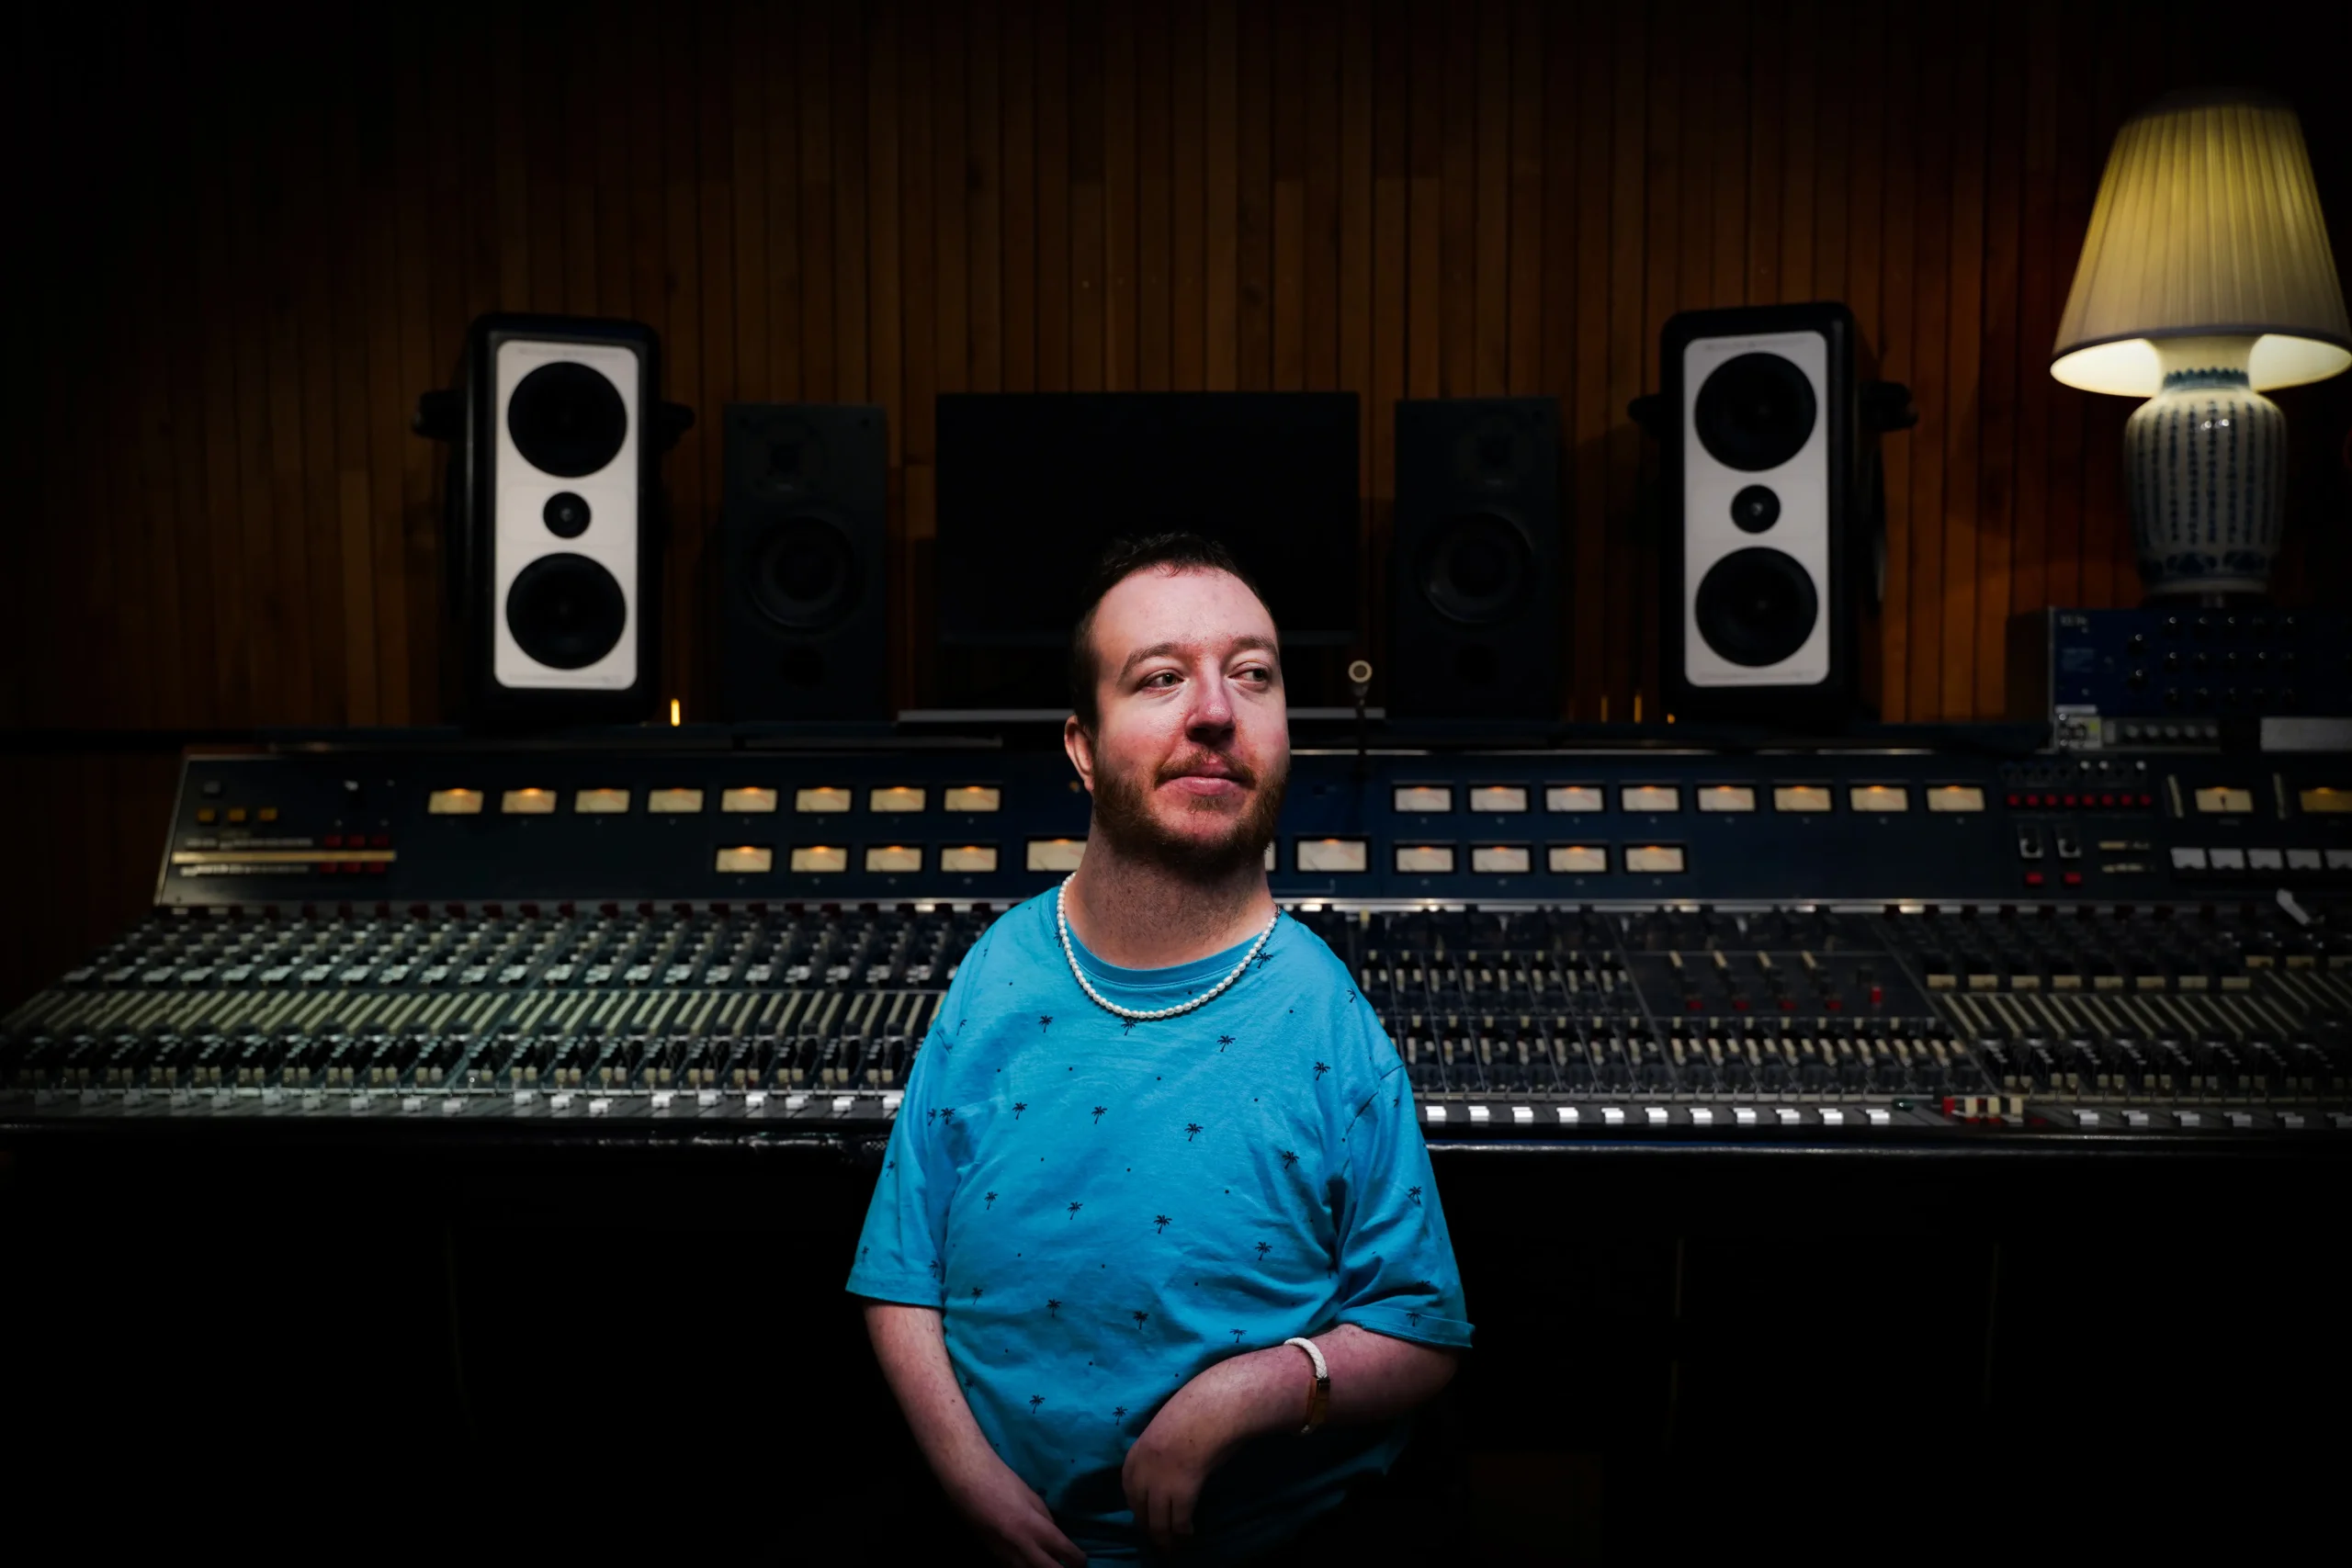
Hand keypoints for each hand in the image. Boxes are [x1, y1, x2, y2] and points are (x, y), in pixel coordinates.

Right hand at [938, 1443, 1087, 1567]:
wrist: (968, 1482)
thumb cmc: (1003, 1482)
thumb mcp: (1033, 1499)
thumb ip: (1046, 1520)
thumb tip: (1055, 1537)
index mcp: (1037, 1528)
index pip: (1066, 1553)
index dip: (1078, 1561)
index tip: (1082, 1561)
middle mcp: (1023, 1548)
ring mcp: (1006, 1556)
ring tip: (1048, 1565)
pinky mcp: (993, 1556)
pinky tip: (1029, 1564)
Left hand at [1121, 1379, 1249, 1552]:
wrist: (1212, 1407)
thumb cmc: (1194, 1413)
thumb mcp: (1163, 1433)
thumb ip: (1158, 1457)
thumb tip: (1165, 1474)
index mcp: (1134, 1457)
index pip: (1130, 1493)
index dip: (1139, 1510)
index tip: (1147, 1520)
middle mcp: (1141, 1474)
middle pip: (1140, 1512)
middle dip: (1149, 1529)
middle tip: (1160, 1541)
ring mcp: (1159, 1485)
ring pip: (1157, 1524)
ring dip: (1165, 1539)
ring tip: (1173, 1547)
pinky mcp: (1181, 1493)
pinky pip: (1178, 1522)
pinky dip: (1183, 1532)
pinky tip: (1189, 1533)